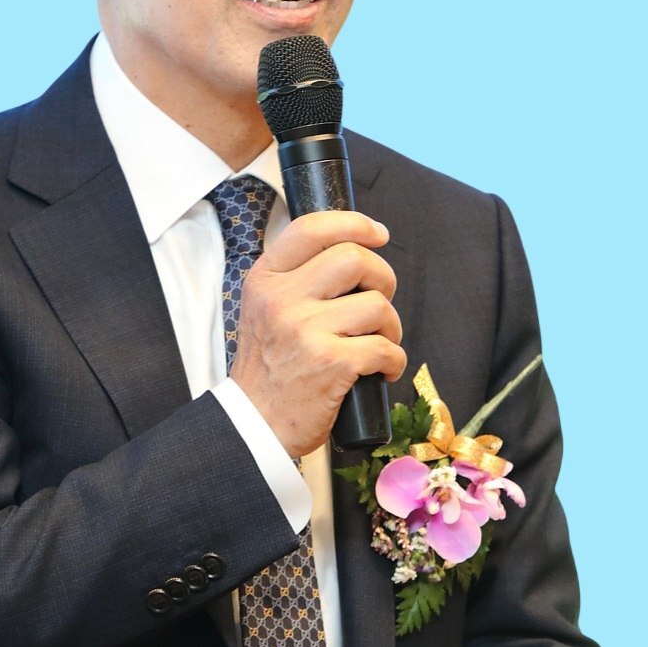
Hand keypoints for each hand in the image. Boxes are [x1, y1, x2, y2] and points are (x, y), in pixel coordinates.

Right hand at [230, 211, 404, 458]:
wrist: (254, 423)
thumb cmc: (269, 365)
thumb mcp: (264, 308)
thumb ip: (297, 278)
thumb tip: (354, 251)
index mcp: (266, 279)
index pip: (312, 228)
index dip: (354, 223)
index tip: (378, 233)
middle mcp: (282, 299)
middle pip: (354, 258)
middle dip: (383, 277)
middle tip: (380, 299)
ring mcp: (305, 330)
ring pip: (377, 304)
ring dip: (391, 325)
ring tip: (380, 342)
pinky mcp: (330, 363)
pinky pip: (385, 348)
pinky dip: (394, 360)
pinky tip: (382, 370)